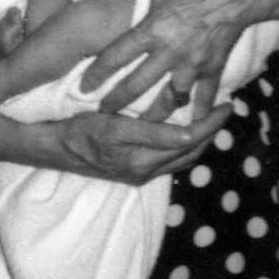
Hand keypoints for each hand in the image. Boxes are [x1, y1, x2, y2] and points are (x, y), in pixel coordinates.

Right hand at [51, 103, 232, 184]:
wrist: (51, 148)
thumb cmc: (78, 130)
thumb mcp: (113, 125)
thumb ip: (152, 132)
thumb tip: (188, 132)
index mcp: (142, 159)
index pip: (187, 141)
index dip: (210, 124)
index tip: (227, 105)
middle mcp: (145, 171)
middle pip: (190, 153)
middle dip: (211, 132)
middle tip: (225, 109)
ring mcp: (139, 173)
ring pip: (181, 159)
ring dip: (199, 141)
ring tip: (211, 119)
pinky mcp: (132, 171)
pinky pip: (168, 160)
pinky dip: (182, 146)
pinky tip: (184, 130)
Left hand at [80, 0, 262, 120]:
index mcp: (152, 29)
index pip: (116, 57)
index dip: (97, 74)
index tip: (84, 87)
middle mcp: (170, 52)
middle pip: (137, 85)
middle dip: (117, 102)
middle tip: (102, 113)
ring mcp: (193, 64)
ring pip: (169, 99)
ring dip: (153, 115)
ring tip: (139, 128)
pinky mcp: (214, 68)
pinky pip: (204, 97)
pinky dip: (198, 113)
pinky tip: (191, 127)